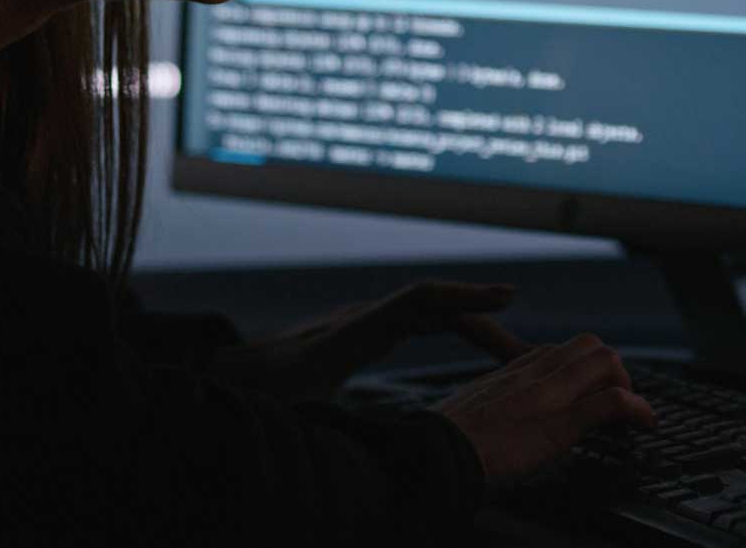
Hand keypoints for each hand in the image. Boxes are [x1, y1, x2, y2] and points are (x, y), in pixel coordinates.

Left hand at [206, 279, 529, 401]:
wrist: (215, 381)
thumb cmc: (253, 402)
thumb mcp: (291, 417)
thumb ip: (322, 425)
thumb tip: (353, 450)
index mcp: (350, 333)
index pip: (419, 300)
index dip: (465, 295)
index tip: (510, 297)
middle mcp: (357, 319)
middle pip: (434, 304)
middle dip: (484, 320)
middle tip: (531, 356)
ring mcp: (356, 323)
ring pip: (427, 312)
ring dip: (471, 325)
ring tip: (516, 357)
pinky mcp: (355, 335)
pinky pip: (415, 321)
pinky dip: (451, 328)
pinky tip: (473, 352)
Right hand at [433, 334, 656, 488]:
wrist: (438, 453)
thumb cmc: (447, 440)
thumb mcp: (472, 408)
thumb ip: (495, 400)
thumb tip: (506, 411)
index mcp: (513, 370)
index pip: (561, 351)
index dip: (584, 369)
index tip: (589, 393)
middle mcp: (534, 372)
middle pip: (590, 346)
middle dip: (611, 370)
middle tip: (615, 404)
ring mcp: (549, 394)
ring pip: (605, 361)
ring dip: (627, 385)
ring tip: (631, 414)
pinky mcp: (560, 421)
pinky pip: (611, 402)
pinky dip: (637, 408)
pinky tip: (646, 422)